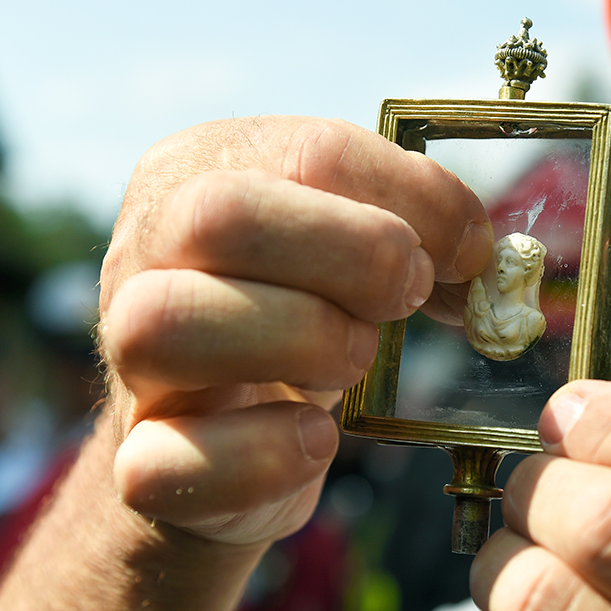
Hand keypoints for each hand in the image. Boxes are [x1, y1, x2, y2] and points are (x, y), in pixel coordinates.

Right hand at [98, 116, 491, 545]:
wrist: (223, 437)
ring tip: (356, 358)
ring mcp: (126, 355)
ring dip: (304, 340)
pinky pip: (172, 459)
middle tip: (407, 296)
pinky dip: (267, 452)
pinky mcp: (139, 460)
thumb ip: (407, 232)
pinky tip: (314, 438)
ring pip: (170, 322)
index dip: (414, 199)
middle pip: (221, 215)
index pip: (313, 149)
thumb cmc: (298, 320)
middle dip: (352, 255)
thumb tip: (484, 258)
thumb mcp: (346, 254)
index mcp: (203, 170)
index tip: (470, 252)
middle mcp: (144, 248)